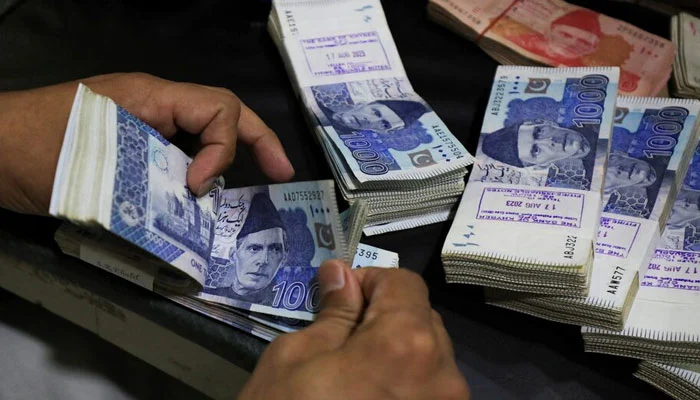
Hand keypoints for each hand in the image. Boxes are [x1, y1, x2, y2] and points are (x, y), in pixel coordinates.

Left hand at [0, 72, 293, 214]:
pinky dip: (194, 177)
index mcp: (150, 97)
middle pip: (222, 113)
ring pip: (201, 135)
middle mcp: (152, 107)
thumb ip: (154, 176)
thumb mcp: (97, 160)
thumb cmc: (31, 151)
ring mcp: (141, 126)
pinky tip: (196, 206)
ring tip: (240, 200)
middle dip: (258, 140)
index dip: (224, 148)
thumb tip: (198, 201)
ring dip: (226, 162)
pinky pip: (176, 156)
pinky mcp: (129, 150)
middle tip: (281, 173)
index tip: (201, 187)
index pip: (217, 108)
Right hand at [238, 261, 469, 399]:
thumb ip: (332, 312)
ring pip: (430, 358)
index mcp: (407, 343)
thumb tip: (342, 272)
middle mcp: (444, 375)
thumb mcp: (295, 359)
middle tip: (341, 338)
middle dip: (385, 317)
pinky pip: (430, 391)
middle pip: (422, 319)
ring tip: (355, 377)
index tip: (339, 299)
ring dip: (397, 353)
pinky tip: (371, 399)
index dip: (369, 281)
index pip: (404, 283)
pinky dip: (405, 384)